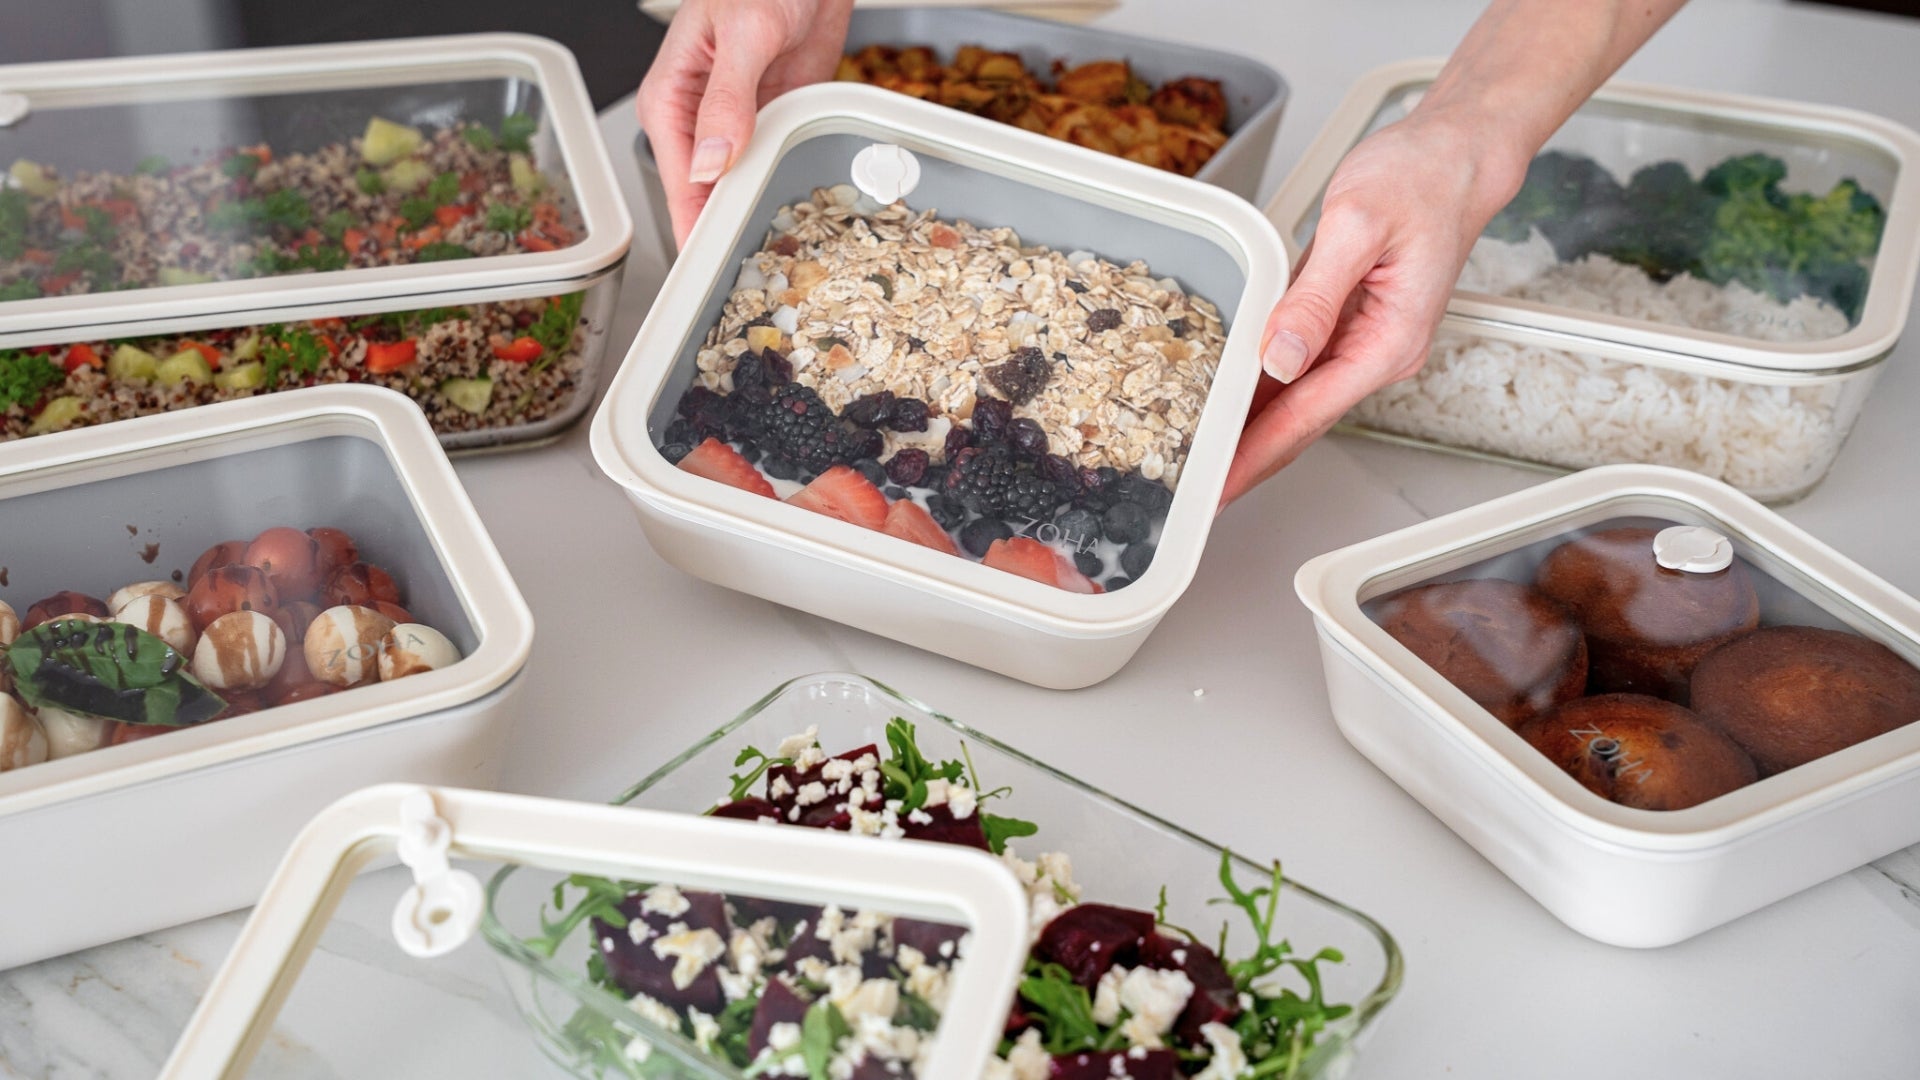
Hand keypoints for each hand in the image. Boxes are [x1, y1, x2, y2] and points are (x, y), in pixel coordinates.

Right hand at [638, 0, 854, 247]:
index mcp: (669, 99)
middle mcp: (698, 119)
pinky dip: (785, 186)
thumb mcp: (747, 32)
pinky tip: (800, 216)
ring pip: (741, 188)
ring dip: (760, 214)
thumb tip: (709, 161)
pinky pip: (774, 165)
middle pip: (707, 197)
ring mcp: (736, 124)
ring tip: (781, 257)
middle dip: (728, 232)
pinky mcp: (772, 121)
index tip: (708, 270)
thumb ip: (728, 99)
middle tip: (754, 271)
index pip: (678, 183)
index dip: (694, 229)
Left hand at [1219, 112, 1518, 505]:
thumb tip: (1279, 357)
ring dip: (1251, 425)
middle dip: (1247, 456)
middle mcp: (1381, 350)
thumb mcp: (1356, 226)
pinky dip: (1263, 384)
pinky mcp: (1350, 319)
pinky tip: (1229, 395)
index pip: (1307, 415)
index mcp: (1389, 340)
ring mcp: (1366, 338)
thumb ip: (1313, 297)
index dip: (1256, 455)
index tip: (1220, 486)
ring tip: (1200, 450)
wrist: (1456, 152)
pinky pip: (1299, 364)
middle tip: (1194, 485)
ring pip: (1297, 396)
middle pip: (1301, 420)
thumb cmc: (1423, 177)